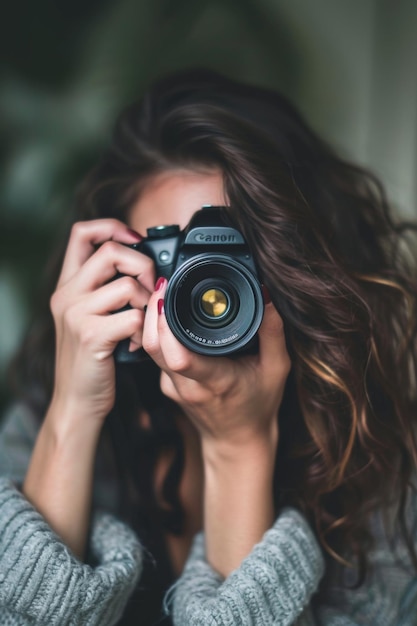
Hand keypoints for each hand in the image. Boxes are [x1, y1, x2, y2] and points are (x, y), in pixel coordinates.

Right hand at [49, 219, 154, 428]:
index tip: (136, 242)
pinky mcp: (91, 336)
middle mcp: (67, 295)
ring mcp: (76, 314)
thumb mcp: (91, 317)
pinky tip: (136, 344)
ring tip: (141, 324)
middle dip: (143, 266)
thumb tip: (144, 266)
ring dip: (146, 304)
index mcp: (68, 285)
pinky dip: (143, 330)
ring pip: (127, 285)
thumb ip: (106, 290)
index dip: (112, 227)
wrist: (76, 400)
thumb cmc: (92, 358)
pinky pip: (133, 317)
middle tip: (150, 290)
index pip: (82, 232)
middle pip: (111, 251)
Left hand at [142, 277, 290, 446]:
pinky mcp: (166, 385)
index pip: (178, 357)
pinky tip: (170, 317)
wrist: (237, 440)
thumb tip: (267, 296)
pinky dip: (159, 333)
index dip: (164, 325)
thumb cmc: (259, 405)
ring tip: (165, 294)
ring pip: (150, 349)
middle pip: (153, 347)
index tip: (166, 296)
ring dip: (152, 320)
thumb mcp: (277, 368)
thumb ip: (272, 332)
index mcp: (214, 381)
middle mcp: (186, 386)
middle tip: (164, 284)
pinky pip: (156, 355)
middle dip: (153, 311)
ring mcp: (172, 387)